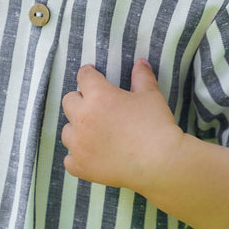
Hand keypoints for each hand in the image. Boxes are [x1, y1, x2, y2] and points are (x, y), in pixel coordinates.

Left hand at [61, 59, 184, 193]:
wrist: (161, 163)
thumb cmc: (157, 126)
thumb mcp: (151, 96)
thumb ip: (142, 77)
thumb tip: (140, 62)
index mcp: (98, 96)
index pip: (84, 76)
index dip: (89, 73)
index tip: (92, 75)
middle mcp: (82, 118)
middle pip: (69, 101)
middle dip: (81, 100)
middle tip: (96, 106)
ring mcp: (79, 144)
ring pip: (66, 131)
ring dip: (77, 129)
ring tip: (94, 133)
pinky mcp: (80, 166)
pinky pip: (69, 159)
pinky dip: (78, 157)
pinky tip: (91, 155)